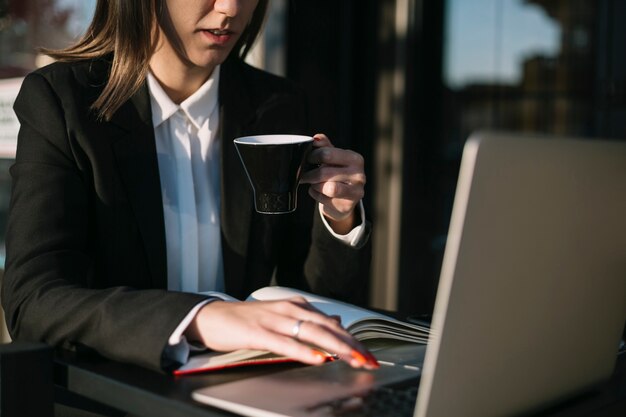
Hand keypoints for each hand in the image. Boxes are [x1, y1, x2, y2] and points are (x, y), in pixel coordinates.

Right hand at [185, 297, 378, 368]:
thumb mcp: (282, 317)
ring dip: (336, 347)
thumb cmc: (247, 320)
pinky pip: (286, 343)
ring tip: (353, 360)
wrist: (212, 316)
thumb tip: (335, 320)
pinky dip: (304, 351)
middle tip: (369, 361)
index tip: (368, 355)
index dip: (352, 339)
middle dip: (351, 345)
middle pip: (328, 327)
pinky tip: (318, 359)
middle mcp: (289, 309)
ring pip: (312, 333)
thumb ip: (309, 319)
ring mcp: (274, 319)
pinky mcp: (258, 332)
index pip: (332, 323)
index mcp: (297, 306)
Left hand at [300, 134, 365, 233]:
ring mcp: (355, 191)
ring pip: (326, 187)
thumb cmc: (339, 174)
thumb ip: (325, 146)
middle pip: (324, 171)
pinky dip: (316, 194)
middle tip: (304, 174)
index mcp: (355, 159)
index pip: (327, 153)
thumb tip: (316, 138)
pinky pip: (323, 199)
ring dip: (314, 185)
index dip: (312, 156)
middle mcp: (359, 175)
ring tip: (313, 183)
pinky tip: (318, 192)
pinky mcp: (347, 205)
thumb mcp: (335, 158)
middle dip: (310, 173)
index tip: (307, 158)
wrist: (346, 199)